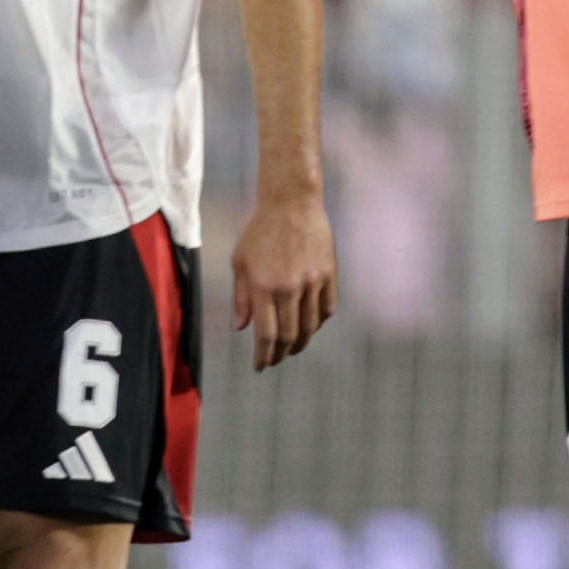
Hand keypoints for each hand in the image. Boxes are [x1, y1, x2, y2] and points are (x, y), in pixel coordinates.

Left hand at [231, 188, 336, 370]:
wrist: (291, 202)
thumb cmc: (259, 231)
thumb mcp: (240, 262)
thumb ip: (241, 298)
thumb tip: (241, 328)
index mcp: (264, 286)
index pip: (266, 334)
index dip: (263, 355)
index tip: (260, 366)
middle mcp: (289, 288)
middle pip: (289, 336)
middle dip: (280, 354)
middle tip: (275, 360)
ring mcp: (312, 282)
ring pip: (310, 326)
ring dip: (301, 343)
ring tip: (292, 349)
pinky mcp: (329, 274)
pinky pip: (327, 309)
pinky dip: (318, 323)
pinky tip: (310, 327)